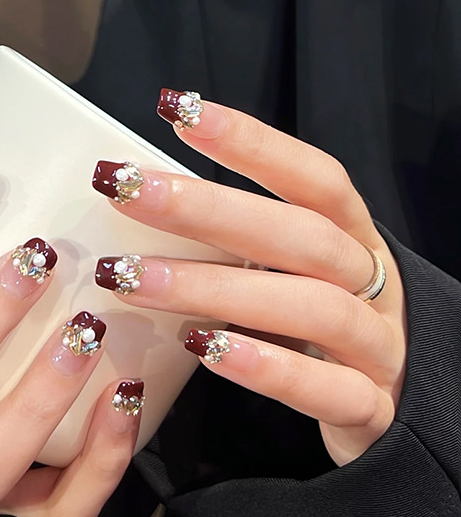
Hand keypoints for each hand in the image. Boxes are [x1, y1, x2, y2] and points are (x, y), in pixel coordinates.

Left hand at [92, 92, 405, 465]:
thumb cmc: (316, 322)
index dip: (251, 141)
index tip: (177, 109)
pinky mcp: (370, 407)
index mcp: (352, 238)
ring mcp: (377, 345)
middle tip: (125, 190)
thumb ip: (237, 241)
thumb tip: (141, 201)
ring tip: (128, 278)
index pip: (312, 177)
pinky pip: (328, 390)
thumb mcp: (288, 270)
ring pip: (310, 307)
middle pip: (301, 235)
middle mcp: (371, 282)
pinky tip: (205, 348)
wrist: (390, 404)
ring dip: (212, 287)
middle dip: (208, 209)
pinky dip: (266, 368)